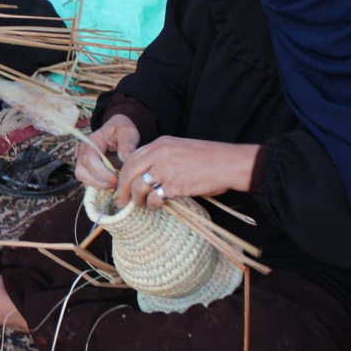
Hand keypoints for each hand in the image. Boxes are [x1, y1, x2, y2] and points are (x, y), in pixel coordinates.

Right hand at [74, 114, 139, 189]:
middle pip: (81, 172)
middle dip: (98, 182)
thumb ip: (127, 144)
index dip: (100, 173)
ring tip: (114, 186)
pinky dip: (98, 185)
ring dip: (97, 186)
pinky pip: (87, 181)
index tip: (115, 180)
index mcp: (90, 142)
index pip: (89, 160)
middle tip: (115, 185)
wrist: (118, 129)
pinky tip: (111, 185)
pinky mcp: (87, 169)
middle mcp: (82, 152)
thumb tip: (125, 159)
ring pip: (82, 178)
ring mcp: (82, 161)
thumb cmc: (121, 130)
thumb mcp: (127, 132)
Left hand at [113, 136, 259, 209]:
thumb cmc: (209, 159)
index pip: (132, 158)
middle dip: (122, 188)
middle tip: (120, 200)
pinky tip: (156, 206)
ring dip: (136, 199)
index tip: (121, 184)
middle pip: (129, 172)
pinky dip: (152, 204)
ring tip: (140, 205)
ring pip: (138, 186)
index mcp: (161, 144)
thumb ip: (163, 157)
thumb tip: (147, 174)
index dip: (124, 173)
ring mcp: (166, 169)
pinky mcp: (174, 185)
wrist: (229, 163)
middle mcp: (159, 154)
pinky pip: (154, 198)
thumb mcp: (181, 149)